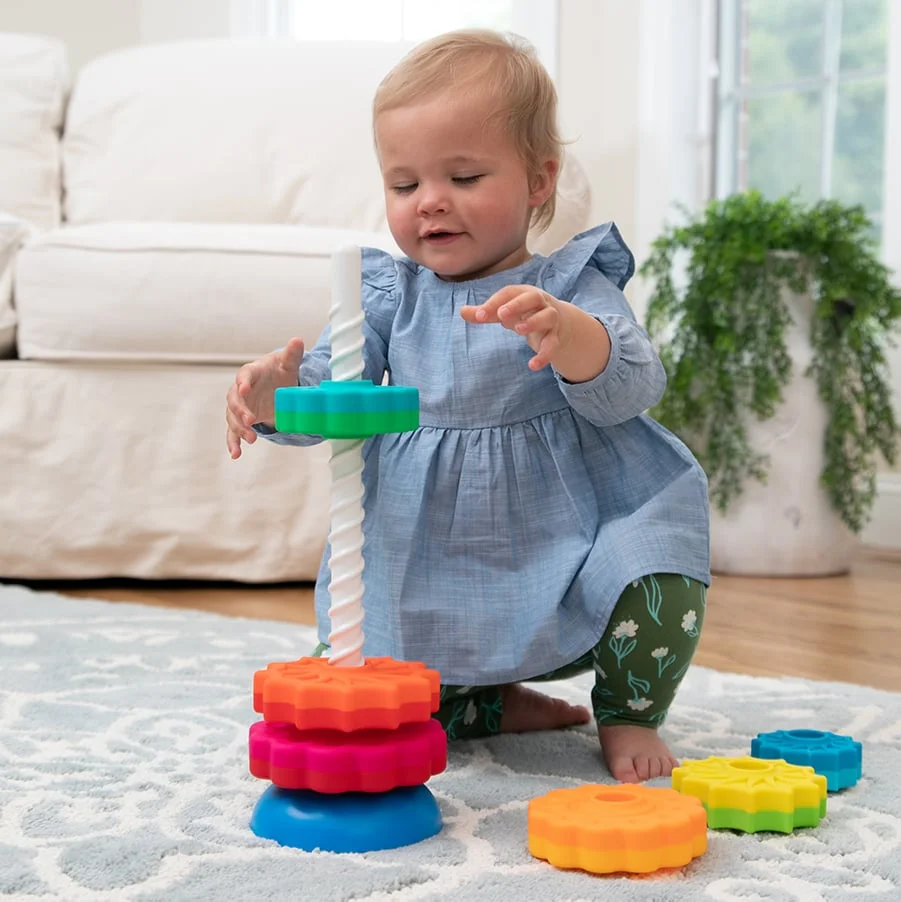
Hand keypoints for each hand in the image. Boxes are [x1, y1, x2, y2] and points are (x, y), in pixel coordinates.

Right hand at [226, 337, 304, 458]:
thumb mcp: (288, 364)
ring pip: (232, 418)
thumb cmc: (280, 372)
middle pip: (234, 400)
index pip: (243, 376)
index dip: (243, 383)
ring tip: (251, 439)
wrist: (275, 385)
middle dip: (241, 411)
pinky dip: (233, 442)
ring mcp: (239, 406)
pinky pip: (233, 432)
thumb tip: (298, 339)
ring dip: (239, 429)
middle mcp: (240, 390)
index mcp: (250, 373)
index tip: (245, 390)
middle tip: (252, 421)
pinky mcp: (241, 420)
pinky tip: (236, 454)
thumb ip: (292, 354)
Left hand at [460, 285, 571, 370]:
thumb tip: (462, 312)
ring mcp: (550, 319)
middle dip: (517, 305)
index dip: (494, 303)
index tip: (479, 316)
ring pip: (547, 317)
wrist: (559, 321)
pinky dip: (544, 355)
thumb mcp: (505, 311)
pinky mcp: (556, 337)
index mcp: (524, 293)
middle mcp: (540, 303)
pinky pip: (553, 344)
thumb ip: (485, 312)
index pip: (509, 293)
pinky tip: (533, 365)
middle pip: (532, 298)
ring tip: (518, 330)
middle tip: (501, 315)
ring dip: (534, 322)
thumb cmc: (525, 312)